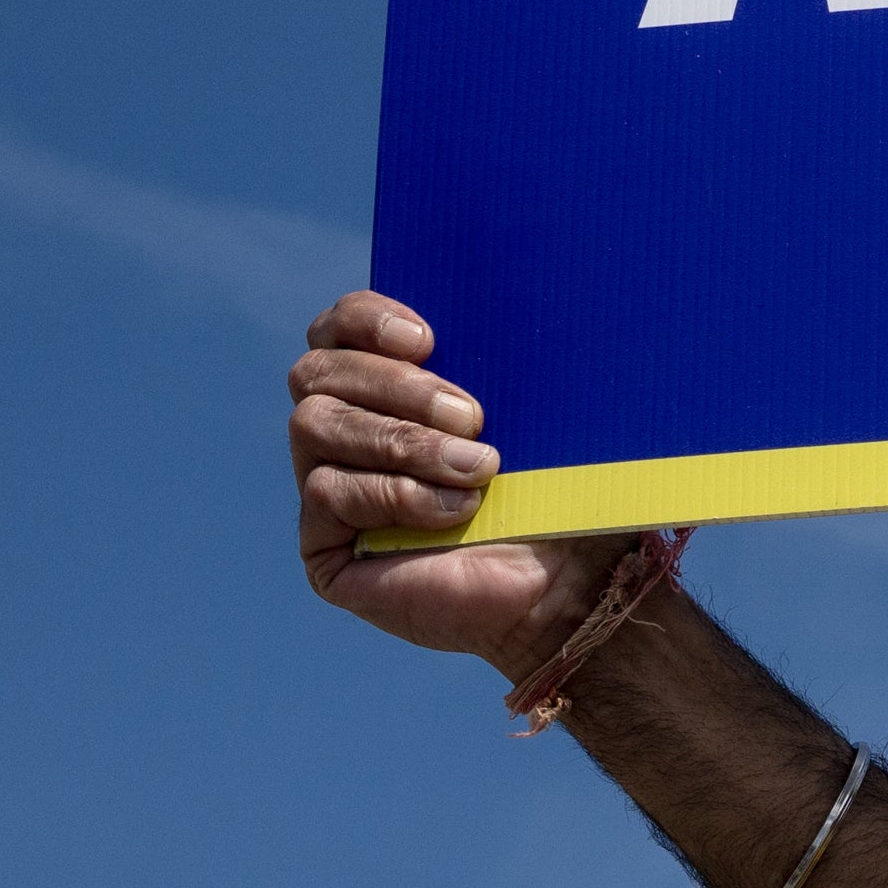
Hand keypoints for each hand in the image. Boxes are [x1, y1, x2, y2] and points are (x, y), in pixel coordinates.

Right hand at [290, 291, 589, 674]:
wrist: (573, 584)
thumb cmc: (560, 490)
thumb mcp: (533, 409)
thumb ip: (491, 357)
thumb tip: (487, 303)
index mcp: (386, 387)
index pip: (336, 328)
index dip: (365, 318)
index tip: (428, 338)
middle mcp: (346, 432)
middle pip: (315, 371)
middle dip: (397, 386)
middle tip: (473, 417)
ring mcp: (328, 489)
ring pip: (313, 424)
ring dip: (403, 441)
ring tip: (478, 468)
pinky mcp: (324, 548)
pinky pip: (326, 492)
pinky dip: (396, 494)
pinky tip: (455, 511)